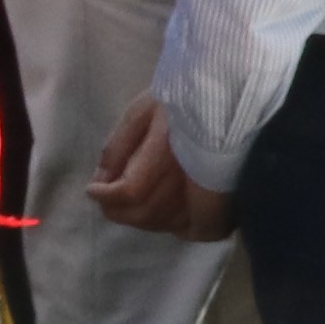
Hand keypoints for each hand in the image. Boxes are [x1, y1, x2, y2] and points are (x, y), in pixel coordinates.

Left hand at [88, 95, 234, 240]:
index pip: (130, 191)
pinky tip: (157, 209)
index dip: (106, 196)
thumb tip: (100, 179)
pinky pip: (189, 227)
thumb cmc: (185, 96)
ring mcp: (210, 194)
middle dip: (117, 210)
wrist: (232, 96)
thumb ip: (118, 145)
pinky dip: (167, 223)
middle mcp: (190, 179)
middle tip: (104, 198)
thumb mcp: (143, 110)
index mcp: (168, 153)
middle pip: (145, 212)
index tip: (92, 189)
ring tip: (126, 202)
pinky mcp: (223, 202)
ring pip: (164, 222)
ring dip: (139, 218)